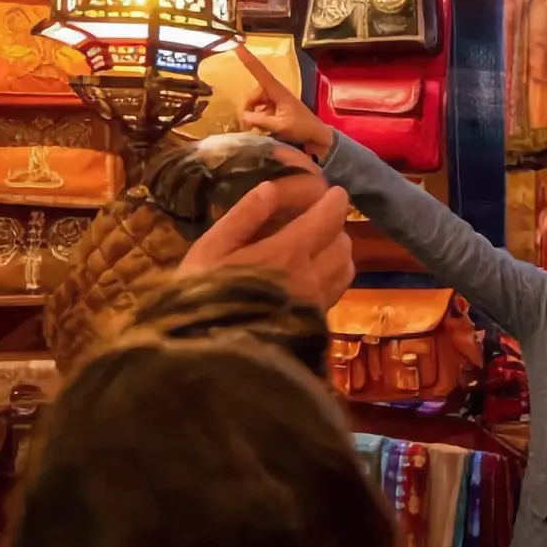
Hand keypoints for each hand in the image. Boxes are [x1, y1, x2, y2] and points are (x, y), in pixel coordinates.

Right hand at [178, 180, 354, 310]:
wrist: (206, 359)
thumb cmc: (201, 296)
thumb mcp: (211, 249)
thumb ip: (243, 217)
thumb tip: (271, 188)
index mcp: (288, 253)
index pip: (329, 218)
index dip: (335, 201)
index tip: (334, 193)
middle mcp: (312, 277)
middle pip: (343, 242)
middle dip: (334, 227)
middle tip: (316, 222)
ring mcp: (316, 304)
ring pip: (346, 268)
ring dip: (337, 253)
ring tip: (316, 250)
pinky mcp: (315, 324)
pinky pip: (336, 292)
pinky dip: (332, 278)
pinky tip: (309, 279)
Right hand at [236, 43, 334, 159]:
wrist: (317, 136)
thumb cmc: (302, 128)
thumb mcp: (280, 126)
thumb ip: (260, 120)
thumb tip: (243, 116)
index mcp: (278, 92)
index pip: (261, 73)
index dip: (249, 61)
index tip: (239, 47)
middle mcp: (276, 93)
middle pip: (253, 94)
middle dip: (248, 107)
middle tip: (248, 125)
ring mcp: (275, 101)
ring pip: (255, 103)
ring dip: (252, 114)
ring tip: (254, 129)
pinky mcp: (276, 109)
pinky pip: (259, 110)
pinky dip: (257, 118)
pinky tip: (260, 129)